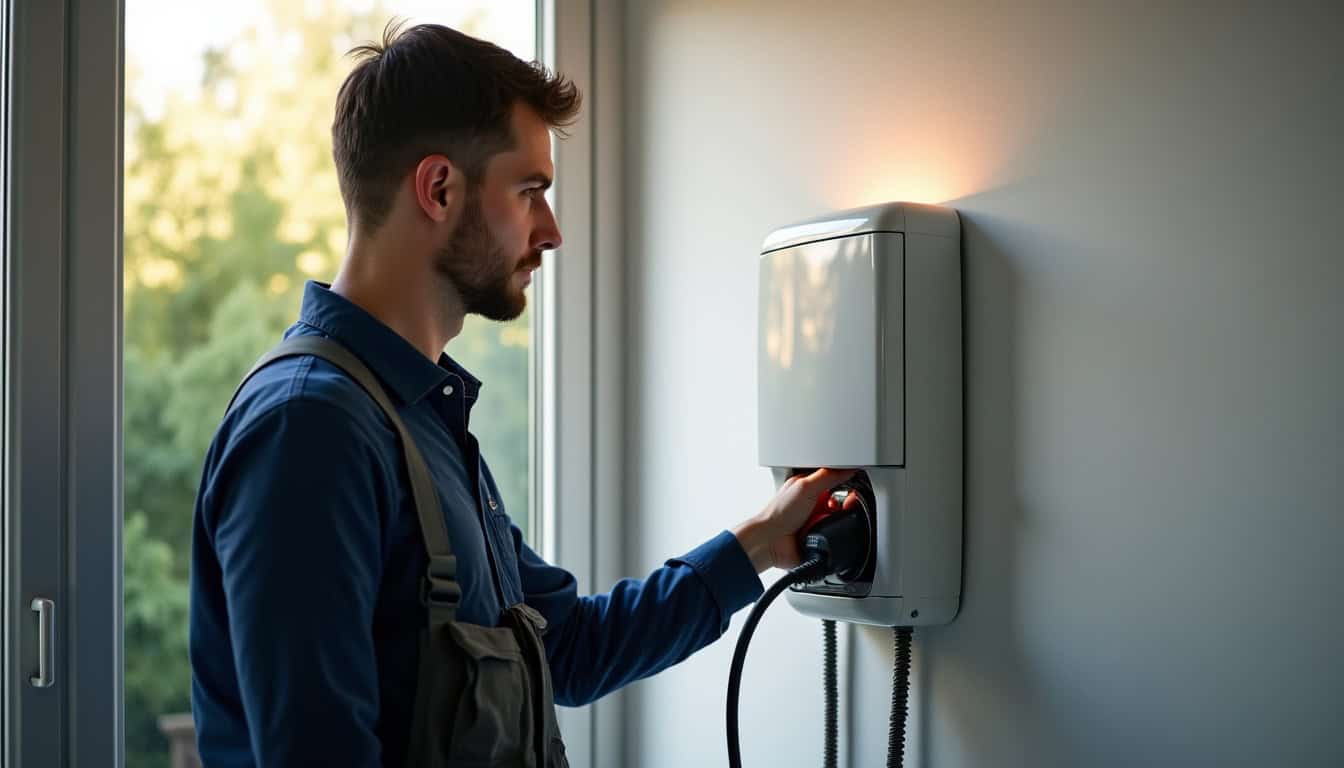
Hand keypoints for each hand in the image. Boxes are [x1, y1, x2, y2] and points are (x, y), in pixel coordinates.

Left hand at [732, 467, 857, 572]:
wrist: (770, 542)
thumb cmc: (778, 513)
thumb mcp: (804, 487)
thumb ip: (827, 476)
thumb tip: (847, 469)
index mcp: (810, 488)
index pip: (836, 481)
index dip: (847, 483)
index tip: (854, 486)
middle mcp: (815, 504)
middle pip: (842, 502)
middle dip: (845, 505)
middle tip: (840, 507)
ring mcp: (818, 522)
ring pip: (842, 520)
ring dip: (838, 521)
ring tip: (827, 522)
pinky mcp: (821, 538)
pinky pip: (838, 536)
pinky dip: (836, 535)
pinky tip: (826, 533)